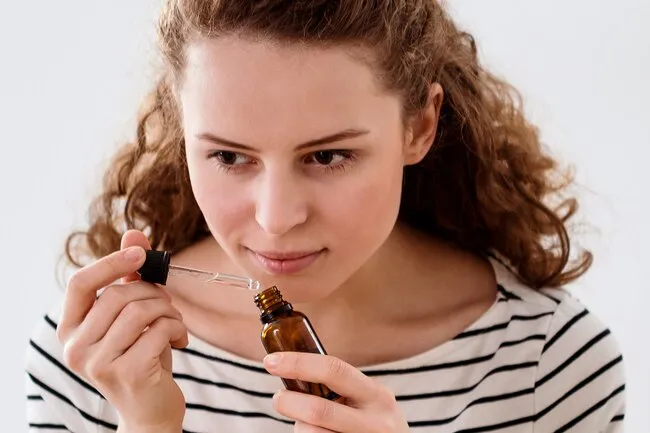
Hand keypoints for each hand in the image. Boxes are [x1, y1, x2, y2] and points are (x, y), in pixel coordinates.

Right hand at [56, 230, 188, 430]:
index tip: (141, 254)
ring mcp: (99, 363)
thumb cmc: (141, 357)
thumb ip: (129, 278)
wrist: (150, 410)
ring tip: (175, 323)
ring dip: (169, 310)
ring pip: (141, 310)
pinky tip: (180, 341)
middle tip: (168, 305)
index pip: (80, 283)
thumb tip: (134, 234)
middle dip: (154, 293)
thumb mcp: (131, 317)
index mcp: (70, 330)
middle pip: (118, 295)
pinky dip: (178, 328)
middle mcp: (76, 348)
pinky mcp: (128, 373)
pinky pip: (160, 329)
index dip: (111, 263)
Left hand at [263, 352, 409, 431]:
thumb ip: (340, 387)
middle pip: (319, 410)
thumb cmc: (373, 424)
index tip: (271, 362)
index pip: (334, 370)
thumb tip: (289, 368)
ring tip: (304, 424)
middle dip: (288, 402)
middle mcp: (377, 422)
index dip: (298, 364)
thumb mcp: (367, 401)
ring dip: (298, 428)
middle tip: (279, 399)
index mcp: (377, 395)